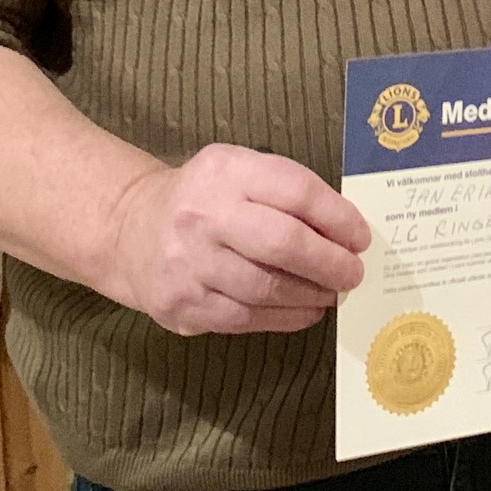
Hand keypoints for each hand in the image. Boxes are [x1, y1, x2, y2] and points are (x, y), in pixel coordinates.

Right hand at [108, 144, 371, 336]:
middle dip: (330, 262)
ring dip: (311, 294)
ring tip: (333, 292)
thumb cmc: (204, 198)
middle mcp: (203, 216)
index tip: (360, 237)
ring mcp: (189, 265)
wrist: (129, 230)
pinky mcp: (183, 306)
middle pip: (282, 243)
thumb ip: (286, 191)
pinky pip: (246, 319)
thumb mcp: (239, 171)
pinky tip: (306, 310)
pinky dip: (286, 318)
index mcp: (225, 172)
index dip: (337, 218)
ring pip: (267, 288)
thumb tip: (345, 230)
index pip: (295, 191)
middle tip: (354, 272)